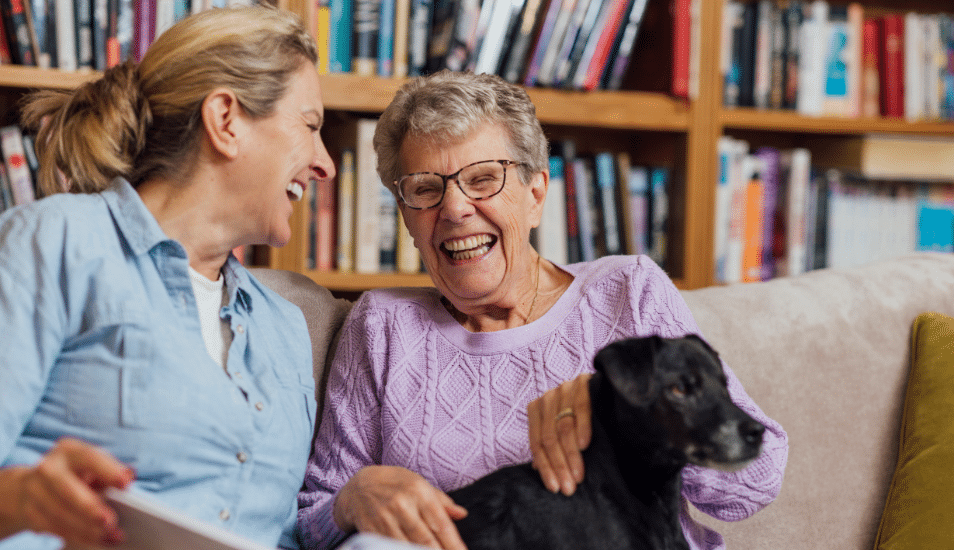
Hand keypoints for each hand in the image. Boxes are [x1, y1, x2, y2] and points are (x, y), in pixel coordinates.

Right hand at [2, 438, 134, 545]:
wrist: (33, 485)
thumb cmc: (75, 474)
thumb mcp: (92, 466)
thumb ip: (110, 470)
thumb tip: (129, 475)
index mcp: (69, 450)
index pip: (90, 458)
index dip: (108, 470)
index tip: (125, 484)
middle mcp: (49, 467)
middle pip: (68, 489)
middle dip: (90, 507)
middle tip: (110, 521)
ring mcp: (35, 490)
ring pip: (60, 513)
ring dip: (86, 528)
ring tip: (110, 534)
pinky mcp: (29, 511)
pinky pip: (53, 528)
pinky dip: (77, 536)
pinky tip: (95, 539)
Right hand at [333, 466, 467, 549]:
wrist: (359, 487)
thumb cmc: (395, 485)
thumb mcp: (419, 484)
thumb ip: (441, 501)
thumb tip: (461, 514)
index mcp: (419, 491)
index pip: (441, 523)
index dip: (454, 544)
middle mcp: (402, 504)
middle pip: (425, 539)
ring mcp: (385, 519)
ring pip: (408, 547)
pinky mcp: (371, 532)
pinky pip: (389, 547)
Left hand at [527, 373, 592, 495]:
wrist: (606, 389)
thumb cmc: (580, 416)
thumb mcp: (561, 430)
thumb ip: (549, 446)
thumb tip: (536, 469)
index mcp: (537, 409)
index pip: (537, 442)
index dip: (545, 467)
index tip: (554, 488)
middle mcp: (548, 397)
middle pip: (549, 437)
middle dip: (559, 465)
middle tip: (569, 488)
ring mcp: (565, 388)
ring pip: (563, 426)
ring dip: (571, 454)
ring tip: (578, 476)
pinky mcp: (583, 382)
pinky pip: (581, 408)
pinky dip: (581, 428)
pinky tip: (584, 446)